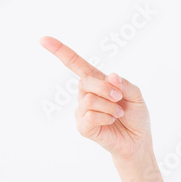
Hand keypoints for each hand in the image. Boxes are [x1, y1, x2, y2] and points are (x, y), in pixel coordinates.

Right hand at [39, 35, 151, 161]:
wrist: (137, 142)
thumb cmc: (136, 117)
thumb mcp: (136, 95)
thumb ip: (125, 84)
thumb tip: (111, 76)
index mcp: (97, 82)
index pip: (76, 64)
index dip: (60, 51)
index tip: (43, 39)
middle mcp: (86, 94)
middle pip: (85, 81)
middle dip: (106, 89)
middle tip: (119, 99)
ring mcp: (82, 111)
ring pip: (89, 99)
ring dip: (109, 106)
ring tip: (118, 114)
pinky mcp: (83, 127)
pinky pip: (90, 116)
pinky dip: (106, 117)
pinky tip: (111, 122)